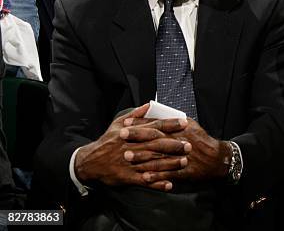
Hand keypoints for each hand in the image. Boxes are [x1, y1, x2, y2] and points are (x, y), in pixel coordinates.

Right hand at [74, 104, 190, 190]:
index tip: (184, 123)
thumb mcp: (117, 124)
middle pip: (156, 145)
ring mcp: (129, 163)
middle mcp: (132, 146)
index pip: (154, 127)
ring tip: (184, 162)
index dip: (170, 124)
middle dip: (173, 144)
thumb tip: (149, 105)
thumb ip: (135, 114)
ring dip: (169, 163)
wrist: (89, 161)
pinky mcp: (127, 177)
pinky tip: (169, 184)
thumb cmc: (107, 141)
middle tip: (189, 145)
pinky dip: (156, 183)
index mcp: (131, 132)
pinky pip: (144, 181)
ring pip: (152, 163)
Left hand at [128, 119, 231, 183]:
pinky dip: (155, 176)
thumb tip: (159, 114)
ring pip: (158, 156)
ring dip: (141, 156)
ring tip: (126, 156)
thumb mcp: (191, 125)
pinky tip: (143, 177)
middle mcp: (179, 141)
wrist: (216, 158)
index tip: (126, 122)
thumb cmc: (201, 140)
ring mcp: (180, 156)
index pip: (157, 123)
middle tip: (120, 136)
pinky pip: (167, 174)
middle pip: (155, 138)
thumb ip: (174, 120)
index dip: (141, 123)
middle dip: (137, 136)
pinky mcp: (183, 171)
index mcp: (180, 128)